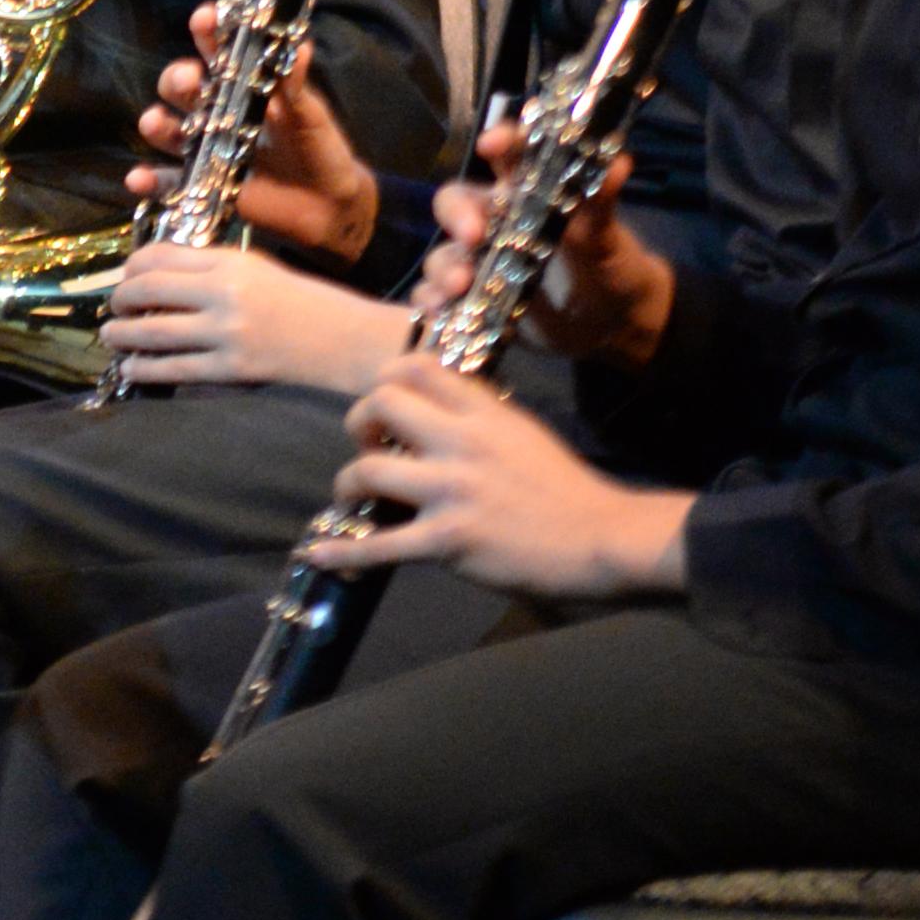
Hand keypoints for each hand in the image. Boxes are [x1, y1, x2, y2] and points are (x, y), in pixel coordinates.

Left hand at [98, 243, 410, 399]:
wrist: (340, 338)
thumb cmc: (296, 298)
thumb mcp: (255, 267)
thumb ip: (209, 267)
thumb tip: (156, 276)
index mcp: (228, 262)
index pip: (161, 256)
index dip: (132, 267)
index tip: (124, 277)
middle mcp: (223, 293)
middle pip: (150, 291)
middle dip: (121, 300)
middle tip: (112, 308)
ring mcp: (226, 333)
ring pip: (155, 332)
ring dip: (123, 335)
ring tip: (110, 336)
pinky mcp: (231, 368)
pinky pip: (175, 368)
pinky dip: (145, 368)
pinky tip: (130, 368)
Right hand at [128, 9, 381, 261]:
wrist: (327, 203)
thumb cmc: (318, 147)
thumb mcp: (310, 114)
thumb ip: (297, 85)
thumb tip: (301, 45)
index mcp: (242, 85)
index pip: (218, 52)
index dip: (208, 32)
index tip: (206, 18)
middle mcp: (215, 112)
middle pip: (182, 88)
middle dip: (178, 78)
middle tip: (190, 80)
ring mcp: (205, 149)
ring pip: (168, 131)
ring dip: (156, 124)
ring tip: (156, 122)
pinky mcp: (202, 185)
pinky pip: (169, 184)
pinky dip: (150, 182)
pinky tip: (138, 179)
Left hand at [312, 354, 689, 599]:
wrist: (601, 538)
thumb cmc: (564, 488)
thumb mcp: (522, 433)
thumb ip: (477, 418)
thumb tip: (434, 413)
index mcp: (484, 412)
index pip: (416, 366)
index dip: (386, 380)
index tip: (384, 406)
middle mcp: (462, 442)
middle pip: (380, 404)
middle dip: (359, 424)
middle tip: (367, 447)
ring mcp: (453, 491)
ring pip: (368, 471)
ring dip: (347, 484)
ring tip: (351, 497)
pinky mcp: (449, 540)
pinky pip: (380, 545)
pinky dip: (342, 551)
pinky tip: (318, 553)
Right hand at [416, 114, 672, 366]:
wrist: (615, 323)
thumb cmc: (610, 265)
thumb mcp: (608, 237)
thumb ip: (602, 204)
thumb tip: (619, 163)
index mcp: (528, 193)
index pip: (508, 156)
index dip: (498, 143)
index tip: (492, 144)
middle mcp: (496, 222)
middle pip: (458, 202)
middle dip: (458, 214)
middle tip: (474, 235)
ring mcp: (481, 262)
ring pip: (444, 253)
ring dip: (445, 267)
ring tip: (460, 286)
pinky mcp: (474, 300)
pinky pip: (438, 297)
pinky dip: (432, 303)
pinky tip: (441, 313)